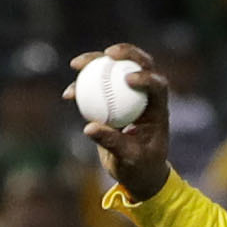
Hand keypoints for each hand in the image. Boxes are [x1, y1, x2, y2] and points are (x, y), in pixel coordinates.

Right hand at [67, 43, 171, 204]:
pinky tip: (68, 93)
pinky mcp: (113, 101)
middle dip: (126, 52)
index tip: (127, 79)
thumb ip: (112, 143)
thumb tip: (88, 127)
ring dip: (96, 62)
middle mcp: (145, 97)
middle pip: (139, 65)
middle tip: (106, 53)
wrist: (136, 173)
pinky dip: (83, 88)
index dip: (146, 76)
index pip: (157, 86)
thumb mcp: (129, 159)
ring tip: (76, 65)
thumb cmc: (140, 168)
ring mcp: (129, 96)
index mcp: (158, 109)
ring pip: (115, 70)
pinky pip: (98, 89)